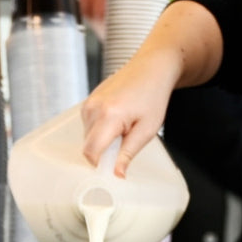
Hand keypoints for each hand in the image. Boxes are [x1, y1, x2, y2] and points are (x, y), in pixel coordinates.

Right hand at [80, 49, 179, 176]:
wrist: (151, 67)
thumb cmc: (153, 95)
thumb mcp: (147, 129)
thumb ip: (128, 153)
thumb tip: (117, 174)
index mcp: (108, 116)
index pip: (91, 152)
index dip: (100, 165)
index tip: (113, 168)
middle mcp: (93, 108)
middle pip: (88, 145)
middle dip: (104, 151)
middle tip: (126, 141)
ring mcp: (88, 103)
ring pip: (88, 136)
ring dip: (103, 139)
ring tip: (124, 126)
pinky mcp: (88, 101)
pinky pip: (89, 125)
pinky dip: (101, 128)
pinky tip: (118, 118)